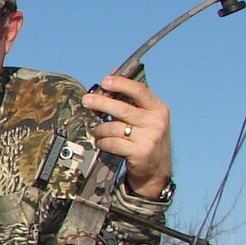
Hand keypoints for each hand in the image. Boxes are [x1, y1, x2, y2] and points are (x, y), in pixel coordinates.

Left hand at [83, 75, 172, 198]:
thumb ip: (131, 99)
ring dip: (100, 129)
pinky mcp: (140, 153)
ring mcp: (149, 138)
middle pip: (122, 108)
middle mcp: (156, 122)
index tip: (104, 81)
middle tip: (87, 101)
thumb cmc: (147, 139)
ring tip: (96, 131)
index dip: (121, 84)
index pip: (139, 90)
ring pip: (114, 127)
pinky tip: (101, 142)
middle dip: (101, 103)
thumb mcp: (147, 118)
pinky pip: (112, 143)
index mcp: (159, 109)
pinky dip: (102, 142)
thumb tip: (112, 73)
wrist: (157, 171)